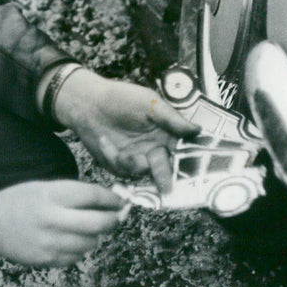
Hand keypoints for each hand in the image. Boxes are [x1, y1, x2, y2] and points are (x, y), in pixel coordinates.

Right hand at [0, 180, 126, 266]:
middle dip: (113, 220)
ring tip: (86, 228)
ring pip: (91, 243)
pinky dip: (80, 249)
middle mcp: (52, 219)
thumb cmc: (20, 201)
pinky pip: (77, 257)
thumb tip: (107, 202)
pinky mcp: (47, 260)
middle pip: (99, 223)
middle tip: (115, 218)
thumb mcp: (44, 188)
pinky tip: (69, 240)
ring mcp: (50, 242)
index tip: (120, 201)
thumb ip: (74, 194)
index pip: (93, 195)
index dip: (112, 199)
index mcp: (51, 195)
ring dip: (95, 236)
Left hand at [53, 68, 198, 192]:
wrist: (88, 105)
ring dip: (131, 163)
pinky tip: (103, 140)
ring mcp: (138, 159)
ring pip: (143, 173)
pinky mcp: (121, 166)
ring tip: (109, 141)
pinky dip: (113, 157)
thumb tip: (198, 130)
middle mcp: (155, 149)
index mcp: (167, 134)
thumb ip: (172, 119)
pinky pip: (123, 171)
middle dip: (164, 178)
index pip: (183, 151)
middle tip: (166, 187)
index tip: (193, 171)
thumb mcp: (150, 103)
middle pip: (166, 169)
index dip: (189, 162)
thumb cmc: (122, 99)